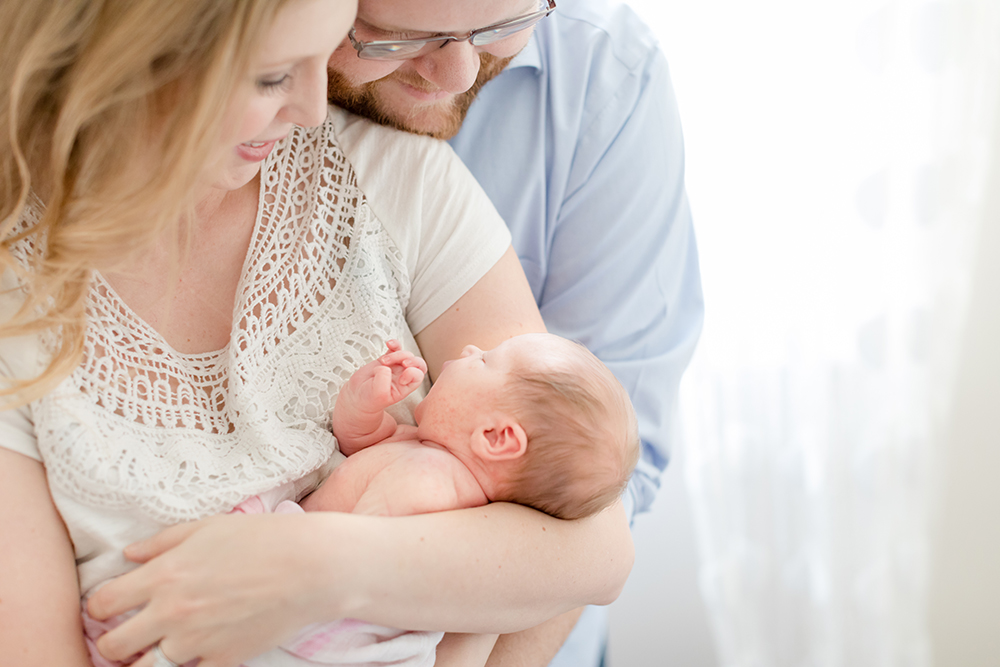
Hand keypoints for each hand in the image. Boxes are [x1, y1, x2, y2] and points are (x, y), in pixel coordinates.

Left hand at [86, 513, 348, 666]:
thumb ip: (163, 542)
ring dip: (149, 658)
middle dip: (115, 641)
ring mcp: (196, 641)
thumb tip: (129, 555)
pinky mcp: (222, 661)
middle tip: (131, 633)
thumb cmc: (264, 538)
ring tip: (164, 644)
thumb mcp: (209, 527)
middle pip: (112, 646)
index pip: (101, 604)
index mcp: (164, 575)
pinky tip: (202, 646)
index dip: (99, 607)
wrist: (312, 567)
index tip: (111, 606)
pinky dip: (190, 663)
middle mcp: (172, 612)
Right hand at [347, 340, 426, 412]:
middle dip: (412, 360)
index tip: (400, 379)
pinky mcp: (386, 360)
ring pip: (406, 354)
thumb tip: (385, 366)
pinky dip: (394, 344)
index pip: (418, 376)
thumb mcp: (378, 394)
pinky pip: (395, 348)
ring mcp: (395, 367)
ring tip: (383, 362)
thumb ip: (383, 381)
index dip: (413, 374)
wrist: (357, 395)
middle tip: (403, 363)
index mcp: (405, 387)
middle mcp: (403, 376)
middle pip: (417, 363)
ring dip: (396, 355)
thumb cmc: (369, 399)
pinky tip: (389, 344)